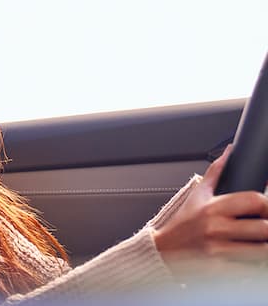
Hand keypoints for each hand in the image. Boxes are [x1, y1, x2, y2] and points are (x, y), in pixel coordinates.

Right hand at [153, 145, 267, 279]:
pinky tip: (250, 259)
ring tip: (260, 243)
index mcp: (213, 207)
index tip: (265, 210)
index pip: (255, 200)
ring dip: (265, 247)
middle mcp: (215, 227)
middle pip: (265, 228)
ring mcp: (218, 250)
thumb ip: (216, 173)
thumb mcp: (197, 195)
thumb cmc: (182, 224)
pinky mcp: (220, 269)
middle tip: (264, 228)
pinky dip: (255, 265)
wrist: (163, 252)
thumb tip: (229, 152)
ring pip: (262, 250)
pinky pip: (250, 269)